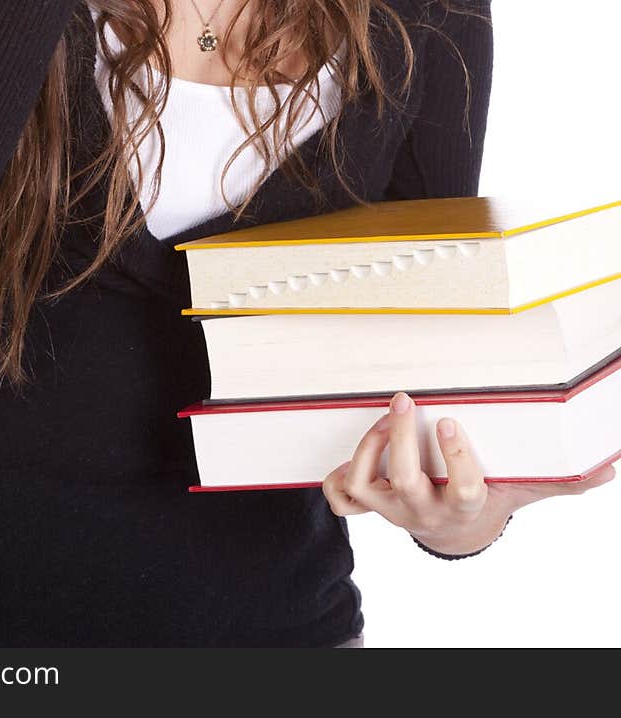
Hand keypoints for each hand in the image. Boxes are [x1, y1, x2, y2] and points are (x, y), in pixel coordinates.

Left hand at [322, 391, 616, 554]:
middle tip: (405, 399)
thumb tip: (607, 468)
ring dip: (369, 447)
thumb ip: (563, 478)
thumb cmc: (490, 493)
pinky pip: (340, 498)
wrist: (456, 529)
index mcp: (463, 504)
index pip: (463, 489)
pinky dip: (335, 474)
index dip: (456, 457)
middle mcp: (424, 510)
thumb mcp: (524, 487)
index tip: (450, 419)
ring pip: (367, 485)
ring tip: (384, 415)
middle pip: (406, 483)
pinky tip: (350, 445)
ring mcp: (391, 508)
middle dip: (400, 441)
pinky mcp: (369, 502)